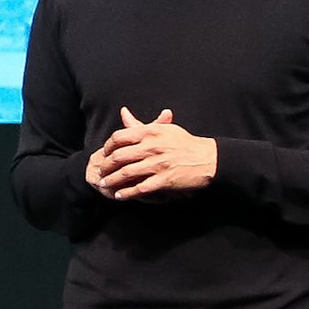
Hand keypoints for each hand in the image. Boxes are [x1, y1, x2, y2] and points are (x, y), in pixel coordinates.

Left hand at [85, 106, 217, 199]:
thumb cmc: (185, 142)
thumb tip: (123, 113)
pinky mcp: (164, 180)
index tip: (104, 153)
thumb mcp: (164, 129)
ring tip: (104, 184)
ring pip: (127, 173)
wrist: (208, 159)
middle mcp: (152, 147)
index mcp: (150, 132)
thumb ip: (141, 124)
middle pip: (119, 157)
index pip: (119, 137)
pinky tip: (120, 195)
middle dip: (106, 166)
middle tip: (99, 171)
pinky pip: (140, 188)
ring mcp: (158, 164)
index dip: (108, 146)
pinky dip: (128, 193)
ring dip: (112, 180)